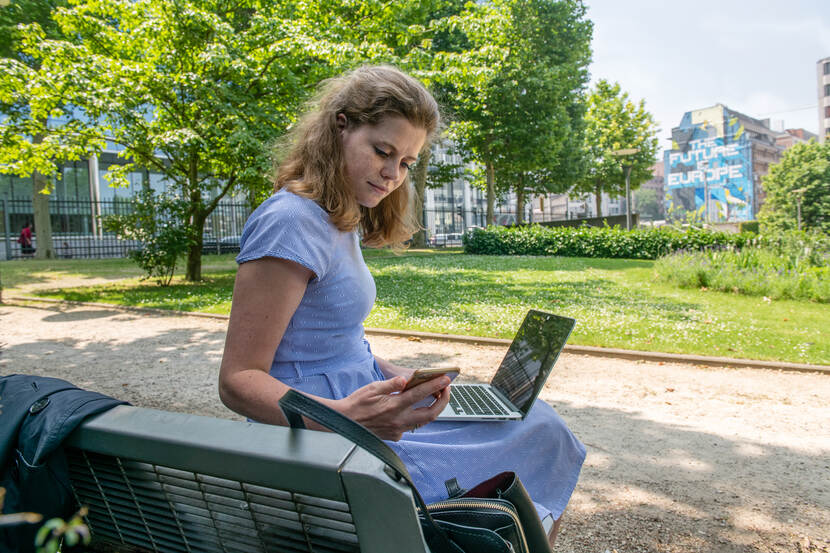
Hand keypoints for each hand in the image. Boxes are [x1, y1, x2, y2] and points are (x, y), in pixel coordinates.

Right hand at [336, 375, 450, 440]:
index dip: (435, 385)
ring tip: (435, 397)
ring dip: (431, 409)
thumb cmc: (356, 403)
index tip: (446, 379)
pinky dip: (413, 416)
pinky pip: (409, 426)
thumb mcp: (371, 389)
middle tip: (446, 390)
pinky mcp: (394, 436)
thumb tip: (404, 380)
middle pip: (430, 414)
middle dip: (442, 401)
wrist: (344, 423)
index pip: (420, 394)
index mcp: (394, 406)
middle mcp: (398, 420)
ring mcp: (397, 430)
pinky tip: (410, 409)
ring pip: (422, 421)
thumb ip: (390, 385)